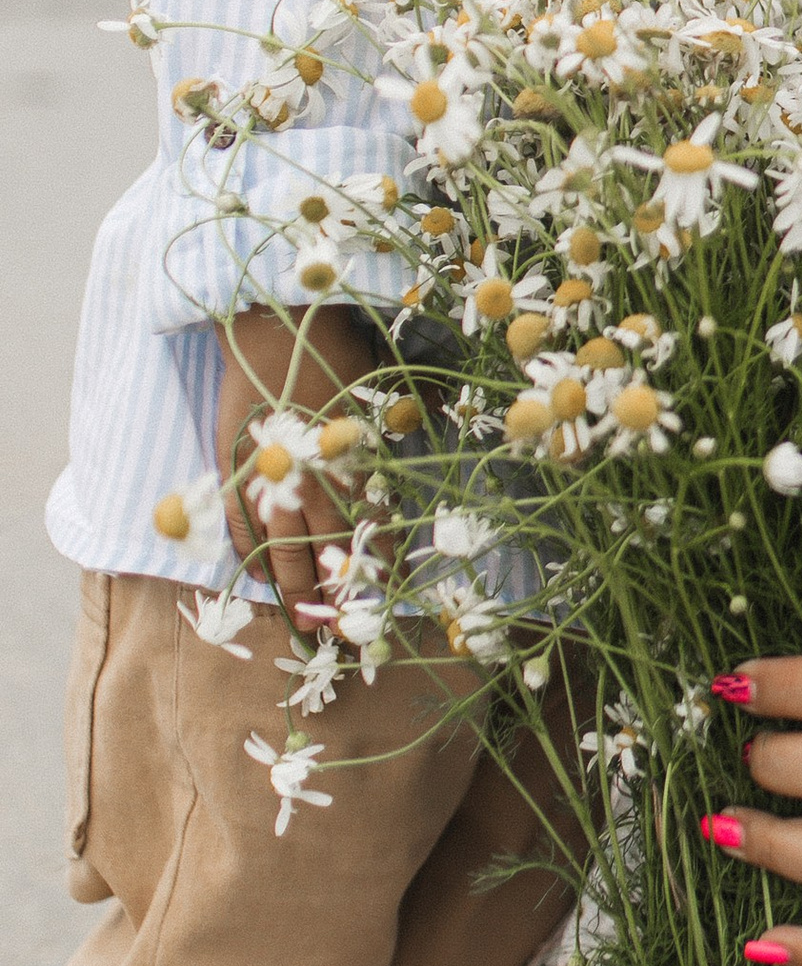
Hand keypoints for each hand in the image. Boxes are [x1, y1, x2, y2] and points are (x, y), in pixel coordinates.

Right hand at [214, 303, 376, 621]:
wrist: (273, 329)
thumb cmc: (336, 355)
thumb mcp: (375, 400)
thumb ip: (384, 446)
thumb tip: (399, 485)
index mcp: (353, 466)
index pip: (369, 532)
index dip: (377, 572)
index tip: (385, 604)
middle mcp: (314, 480)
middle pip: (326, 553)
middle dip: (336, 598)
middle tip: (344, 636)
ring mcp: (271, 480)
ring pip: (284, 551)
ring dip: (297, 591)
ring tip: (306, 622)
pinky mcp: (237, 472)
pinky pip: (242, 530)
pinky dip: (253, 559)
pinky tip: (264, 579)